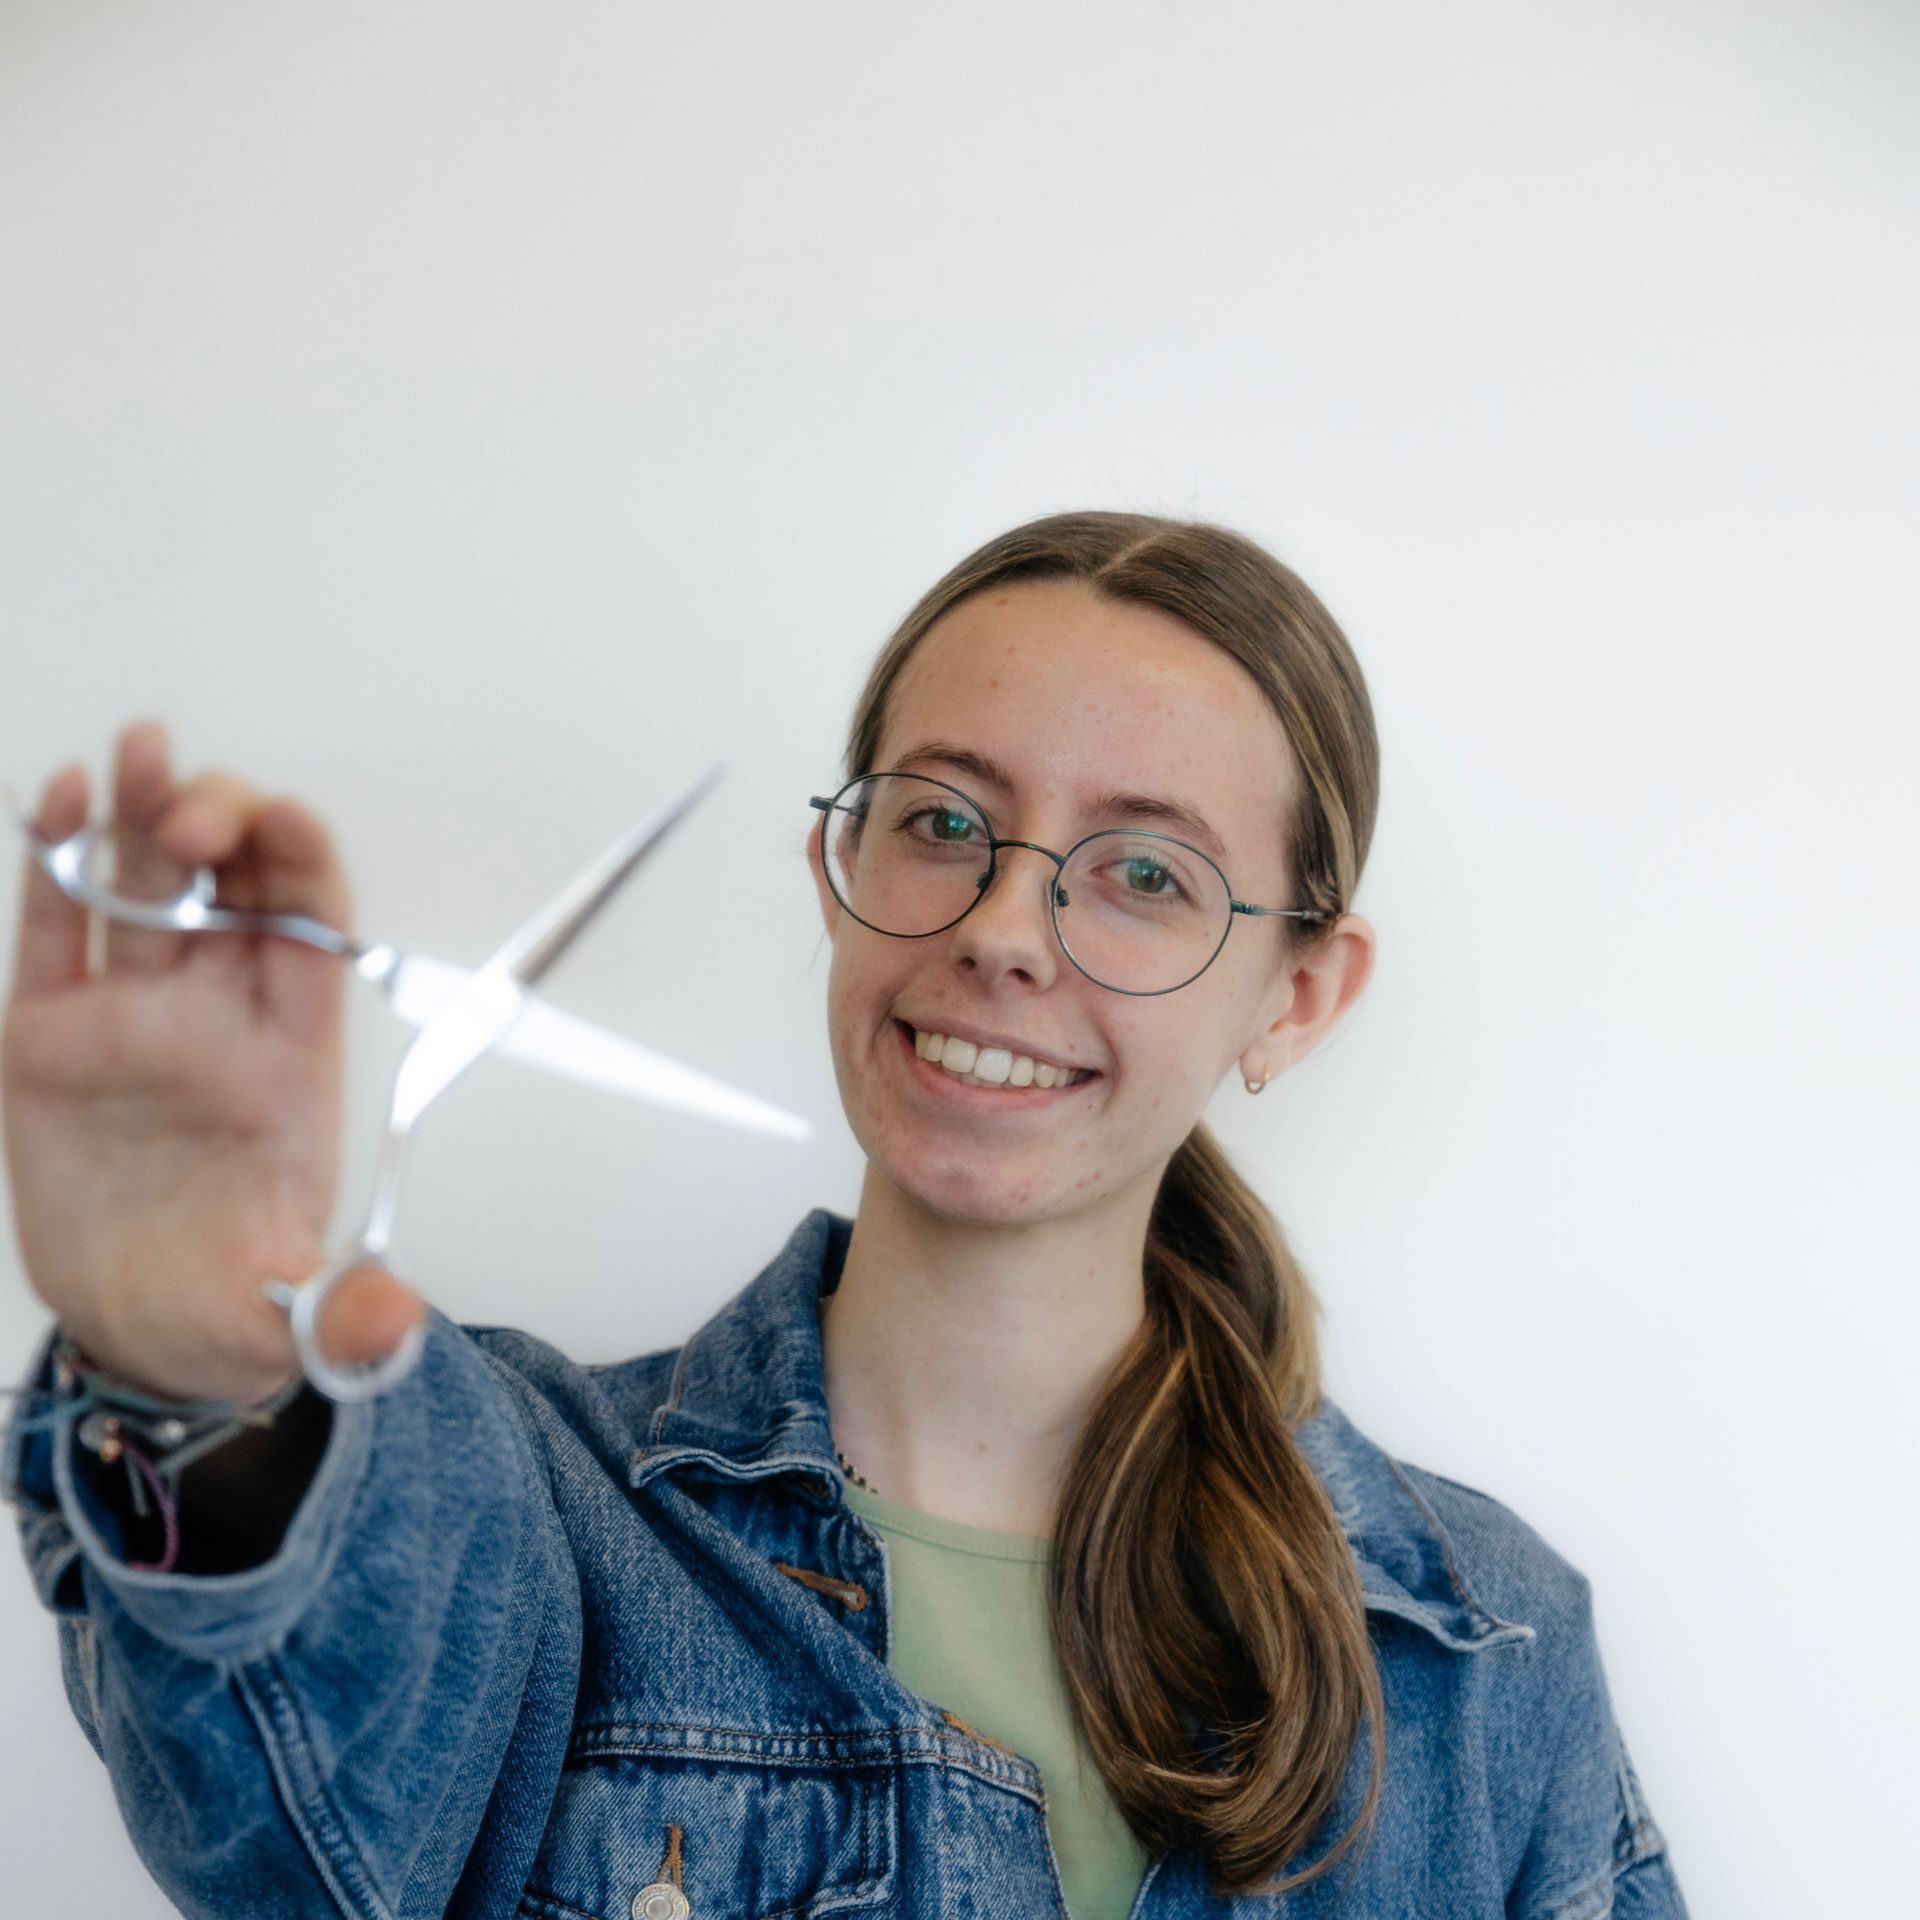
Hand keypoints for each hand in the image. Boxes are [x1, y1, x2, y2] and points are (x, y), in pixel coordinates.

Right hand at [2, 719, 423, 1402]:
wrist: (139, 1330)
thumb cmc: (230, 1301)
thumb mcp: (295, 1319)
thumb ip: (345, 1314)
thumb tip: (388, 1327)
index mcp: (289, 1056)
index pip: (313, 931)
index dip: (302, 868)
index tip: (282, 825)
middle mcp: (216, 1017)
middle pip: (233, 886)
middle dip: (223, 823)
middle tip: (192, 810)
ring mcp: (132, 1017)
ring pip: (144, 887)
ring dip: (142, 813)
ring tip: (139, 750)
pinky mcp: (50, 1036)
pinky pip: (58, 930)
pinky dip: (58, 864)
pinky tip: (64, 803)